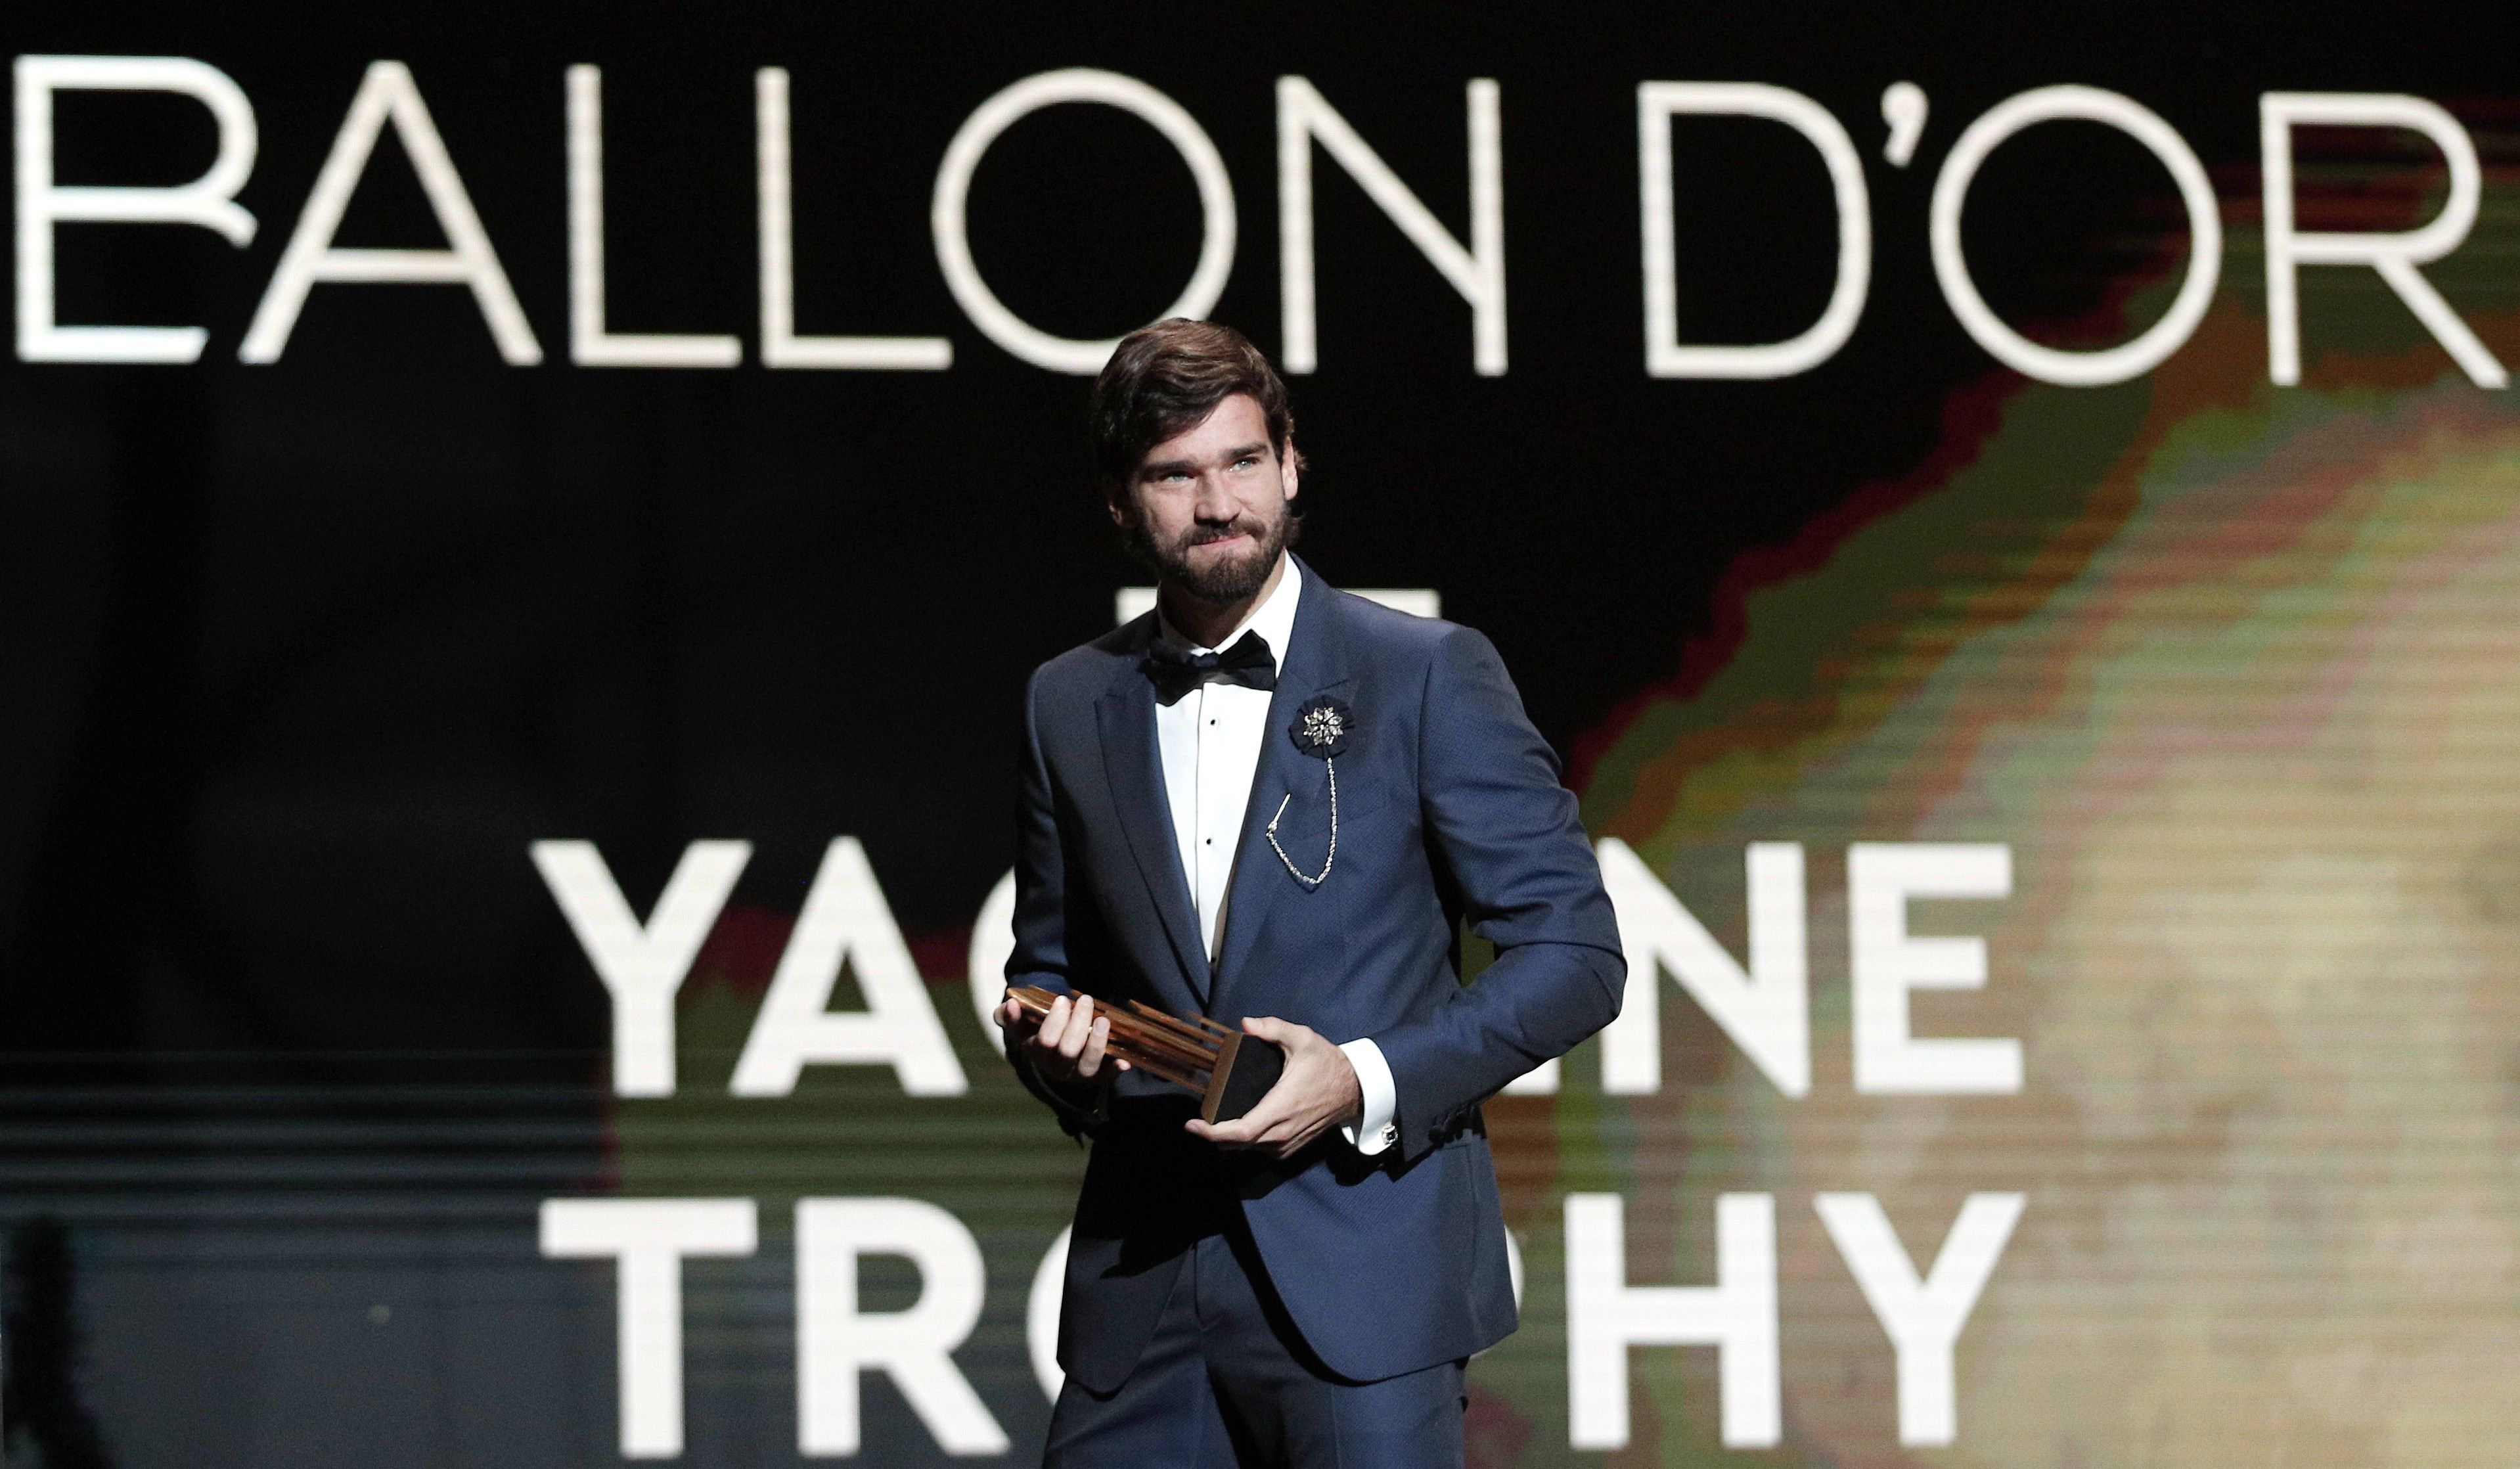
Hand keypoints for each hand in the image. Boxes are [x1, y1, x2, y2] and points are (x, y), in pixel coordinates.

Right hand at [998, 992, 1130, 1090]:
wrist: (1058, 1058)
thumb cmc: (1041, 1033)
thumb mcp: (1024, 1026)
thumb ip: (1012, 1016)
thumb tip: (1010, 1004)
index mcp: (1037, 1052)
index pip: (1045, 1040)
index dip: (1055, 1021)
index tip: (1062, 999)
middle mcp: (1056, 1067)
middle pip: (1068, 1049)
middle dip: (1079, 1023)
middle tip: (1086, 1000)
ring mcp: (1078, 1074)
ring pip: (1088, 1063)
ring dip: (1098, 1041)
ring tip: (1104, 1019)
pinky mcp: (1097, 1077)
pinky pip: (1106, 1077)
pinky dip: (1114, 1070)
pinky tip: (1124, 1061)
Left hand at [1185, 1017, 1361, 1159]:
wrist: (1354, 1089)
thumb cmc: (1326, 1063)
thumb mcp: (1302, 1038)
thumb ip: (1274, 1028)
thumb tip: (1247, 1023)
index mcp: (1280, 1107)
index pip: (1241, 1132)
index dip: (1212, 1133)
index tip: (1192, 1124)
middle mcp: (1282, 1131)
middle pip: (1238, 1145)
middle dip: (1213, 1136)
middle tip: (1196, 1122)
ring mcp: (1288, 1143)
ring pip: (1248, 1150)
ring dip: (1228, 1141)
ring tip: (1213, 1124)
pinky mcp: (1291, 1148)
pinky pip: (1260, 1150)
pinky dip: (1244, 1143)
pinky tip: (1235, 1129)